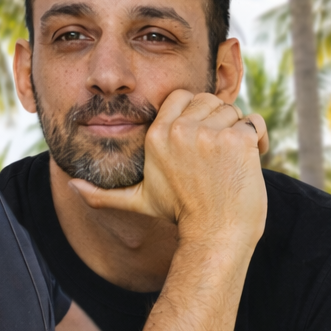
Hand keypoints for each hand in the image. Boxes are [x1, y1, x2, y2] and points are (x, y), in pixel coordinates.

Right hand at [70, 90, 268, 250]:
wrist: (215, 233)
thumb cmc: (179, 215)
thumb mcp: (137, 200)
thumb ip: (103, 193)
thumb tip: (72, 187)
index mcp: (156, 135)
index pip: (181, 97)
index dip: (195, 112)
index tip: (201, 138)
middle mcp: (179, 130)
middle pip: (209, 100)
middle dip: (219, 120)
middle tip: (220, 152)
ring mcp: (208, 134)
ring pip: (233, 111)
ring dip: (239, 130)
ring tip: (234, 159)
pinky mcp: (236, 140)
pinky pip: (254, 122)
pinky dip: (259, 139)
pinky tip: (252, 159)